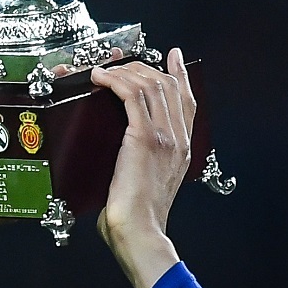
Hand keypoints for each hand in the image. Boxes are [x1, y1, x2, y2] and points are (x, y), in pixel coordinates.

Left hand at [90, 48, 196, 287]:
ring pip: (150, 85)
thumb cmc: (136, 215)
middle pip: (168, 86)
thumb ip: (143, 160)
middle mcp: (179, 138)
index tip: (174, 56)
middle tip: (120, 63)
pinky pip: (132, 96)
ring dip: (124, 72)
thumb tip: (122, 153)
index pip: (187, 100)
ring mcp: (165, 136)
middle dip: (142, 67)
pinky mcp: (145, 138)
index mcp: (183, 148)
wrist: (138, 231)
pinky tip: (100, 79)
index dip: (180, 74)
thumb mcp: (148, 181)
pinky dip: (115, 81)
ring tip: (104, 71)